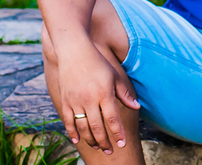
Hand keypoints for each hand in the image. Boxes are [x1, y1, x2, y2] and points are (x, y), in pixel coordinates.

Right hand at [56, 40, 139, 154]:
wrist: (73, 51)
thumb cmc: (97, 62)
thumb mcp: (114, 75)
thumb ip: (124, 93)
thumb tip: (137, 107)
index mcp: (104, 93)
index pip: (112, 118)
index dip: (117, 133)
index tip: (122, 143)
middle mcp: (89, 99)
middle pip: (97, 127)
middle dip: (105, 141)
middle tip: (110, 151)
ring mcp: (75, 101)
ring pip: (83, 127)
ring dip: (91, 139)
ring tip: (98, 146)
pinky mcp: (65, 101)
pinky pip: (68, 122)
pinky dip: (73, 133)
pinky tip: (78, 140)